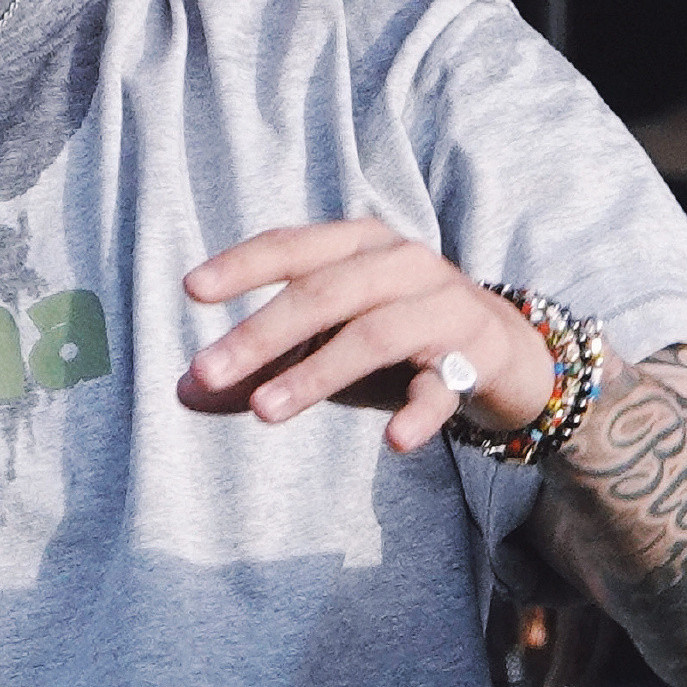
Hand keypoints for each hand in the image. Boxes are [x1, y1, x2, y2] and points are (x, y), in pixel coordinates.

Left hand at [177, 219, 553, 452]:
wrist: (502, 350)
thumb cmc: (393, 338)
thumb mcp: (325, 343)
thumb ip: (260, 365)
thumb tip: (184, 392)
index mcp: (358, 244)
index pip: (293, 246)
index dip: (243, 266)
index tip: (191, 290)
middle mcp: (401, 263)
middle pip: (323, 293)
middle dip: (260, 333)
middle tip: (206, 371)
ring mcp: (441, 307)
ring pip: (372, 335)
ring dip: (315, 373)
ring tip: (264, 411)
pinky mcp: (474, 358)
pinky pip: (442, 387)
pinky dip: (419, 412)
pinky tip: (395, 442)